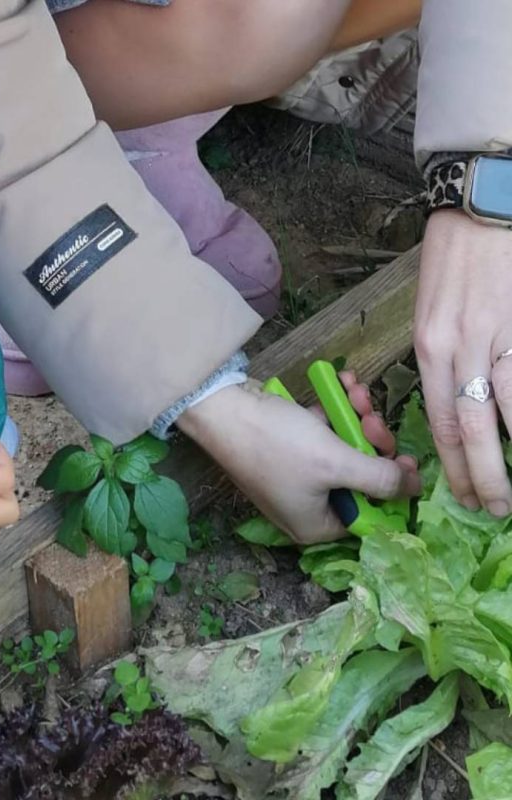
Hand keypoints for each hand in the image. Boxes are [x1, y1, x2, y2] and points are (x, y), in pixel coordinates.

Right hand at [178, 382, 418, 543]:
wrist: (223, 410)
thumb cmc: (278, 444)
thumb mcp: (337, 464)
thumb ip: (382, 479)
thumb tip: (412, 488)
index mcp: (316, 525)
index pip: (370, 514)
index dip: (392, 486)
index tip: (404, 456)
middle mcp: (306, 507)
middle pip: (358, 479)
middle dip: (370, 442)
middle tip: (372, 417)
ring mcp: (294, 477)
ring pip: (342, 452)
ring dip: (355, 419)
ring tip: (355, 391)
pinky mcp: (285, 450)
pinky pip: (321, 437)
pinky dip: (333, 414)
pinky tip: (341, 386)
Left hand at [415, 210, 511, 515]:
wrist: (486, 206)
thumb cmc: (454, 261)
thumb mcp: (430, 313)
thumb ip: (442, 359)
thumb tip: (458, 403)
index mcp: (430, 347)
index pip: (440, 421)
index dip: (453, 465)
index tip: (461, 494)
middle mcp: (463, 348)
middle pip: (473, 428)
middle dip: (485, 476)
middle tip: (494, 509)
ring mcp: (502, 337)